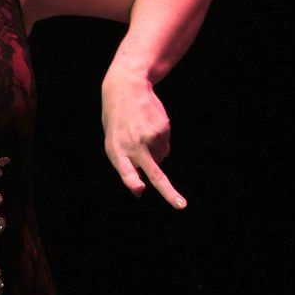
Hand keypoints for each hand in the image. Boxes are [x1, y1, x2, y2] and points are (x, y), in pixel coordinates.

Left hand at [101, 70, 185, 208]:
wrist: (126, 89)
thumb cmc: (117, 121)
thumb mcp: (113, 141)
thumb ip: (124, 166)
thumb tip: (139, 193)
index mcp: (116, 149)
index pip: (124, 169)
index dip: (132, 180)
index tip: (140, 187)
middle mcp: (134, 145)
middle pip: (154, 173)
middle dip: (168, 192)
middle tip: (181, 205)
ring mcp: (150, 137)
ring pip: (160, 158)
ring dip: (154, 151)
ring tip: (140, 132)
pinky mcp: (163, 130)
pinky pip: (165, 146)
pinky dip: (159, 142)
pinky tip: (149, 126)